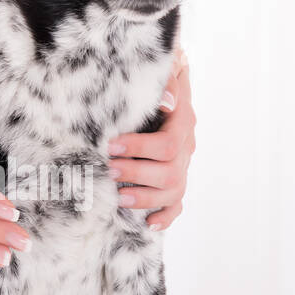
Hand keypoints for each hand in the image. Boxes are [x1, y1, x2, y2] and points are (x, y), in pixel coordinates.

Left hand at [107, 48, 195, 229]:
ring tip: (119, 197)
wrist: (166, 86)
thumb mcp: (164, 72)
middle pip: (170, 172)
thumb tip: (166, 103)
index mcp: (183, 122)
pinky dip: (164, 217)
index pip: (167, 144)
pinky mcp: (176, 181)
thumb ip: (166, 84)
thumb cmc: (156, 79)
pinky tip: (147, 223)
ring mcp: (183, 166)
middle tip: (109, 169)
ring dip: (145, 198)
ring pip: (174, 192)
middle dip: (136, 173)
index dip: (139, 148)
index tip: (111, 145)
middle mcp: (186, 147)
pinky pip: (177, 205)